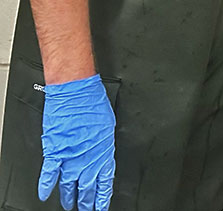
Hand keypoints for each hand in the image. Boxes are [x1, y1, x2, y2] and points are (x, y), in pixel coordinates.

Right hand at [39, 74, 115, 210]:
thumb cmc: (94, 104)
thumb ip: (104, 142)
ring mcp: (70, 157)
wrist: (75, 94)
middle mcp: (88, 159)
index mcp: (104, 151)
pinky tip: (44, 195)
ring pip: (69, 185)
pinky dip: (46, 186)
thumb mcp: (108, 125)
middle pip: (88, 187)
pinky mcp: (54, 153)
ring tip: (69, 206)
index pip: (105, 181)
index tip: (102, 206)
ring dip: (69, 197)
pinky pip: (49, 174)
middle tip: (87, 209)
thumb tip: (102, 148)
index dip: (103, 196)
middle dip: (87, 201)